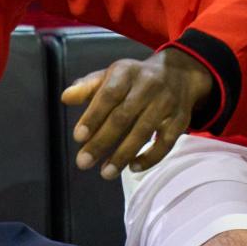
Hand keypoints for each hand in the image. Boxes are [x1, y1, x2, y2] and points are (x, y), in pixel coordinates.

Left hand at [60, 48, 212, 179]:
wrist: (178, 74)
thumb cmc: (133, 80)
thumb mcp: (110, 76)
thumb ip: (87, 88)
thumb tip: (65, 98)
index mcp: (126, 72)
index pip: (107, 95)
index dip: (93, 116)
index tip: (78, 138)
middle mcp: (148, 85)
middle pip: (123, 117)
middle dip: (102, 142)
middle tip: (83, 162)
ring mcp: (167, 103)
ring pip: (144, 131)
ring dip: (123, 155)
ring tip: (105, 173)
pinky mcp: (181, 119)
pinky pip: (167, 142)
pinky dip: (150, 157)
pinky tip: (133, 168)